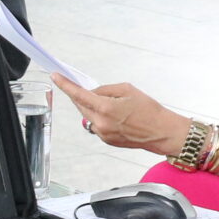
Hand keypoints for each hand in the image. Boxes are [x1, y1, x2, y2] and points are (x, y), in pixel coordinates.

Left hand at [56, 76, 190, 154]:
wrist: (162, 132)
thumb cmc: (150, 110)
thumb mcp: (127, 90)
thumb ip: (105, 90)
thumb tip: (92, 92)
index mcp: (106, 108)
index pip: (79, 95)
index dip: (65, 85)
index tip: (56, 77)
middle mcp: (101, 123)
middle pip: (80, 106)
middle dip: (79, 95)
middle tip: (81, 86)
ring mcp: (103, 134)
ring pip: (87, 116)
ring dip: (90, 107)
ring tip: (109, 103)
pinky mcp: (107, 140)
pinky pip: (96, 125)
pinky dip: (99, 117)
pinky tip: (114, 115)